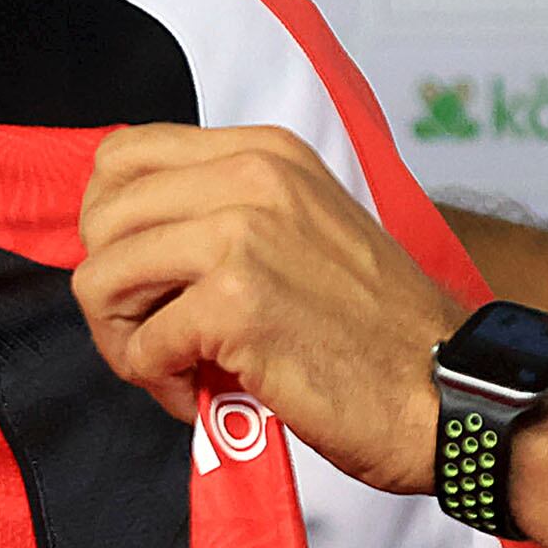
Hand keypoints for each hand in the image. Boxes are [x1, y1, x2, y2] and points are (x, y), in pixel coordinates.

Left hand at [70, 124, 463, 495]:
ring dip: (125, 340)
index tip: (140, 275)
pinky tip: (204, 394)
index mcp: (264, 152)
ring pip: (102, 277)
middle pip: (100, 218)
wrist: (447, 389)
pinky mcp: (236, 304)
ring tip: (173, 369)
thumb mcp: (303, 227)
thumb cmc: (375, 330)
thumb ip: (224, 213)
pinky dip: (158, 382)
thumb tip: (130, 239)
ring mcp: (241, 236)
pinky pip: (141, 344)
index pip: (122, 157)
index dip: (109, 224)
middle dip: (110, 290)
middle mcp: (250, 177)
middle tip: (152, 337)